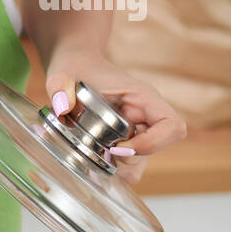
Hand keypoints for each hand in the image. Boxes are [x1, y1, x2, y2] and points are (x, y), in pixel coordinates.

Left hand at [45, 50, 186, 184]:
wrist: (74, 64)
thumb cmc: (76, 66)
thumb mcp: (63, 72)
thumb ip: (59, 86)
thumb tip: (63, 108)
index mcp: (143, 98)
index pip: (172, 126)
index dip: (153, 144)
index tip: (120, 147)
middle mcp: (145, 116)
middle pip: (155, 151)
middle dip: (127, 160)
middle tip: (100, 152)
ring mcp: (136, 129)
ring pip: (140, 162)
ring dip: (118, 167)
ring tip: (92, 155)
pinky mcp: (124, 139)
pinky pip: (126, 164)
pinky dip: (110, 167)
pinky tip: (90, 157)